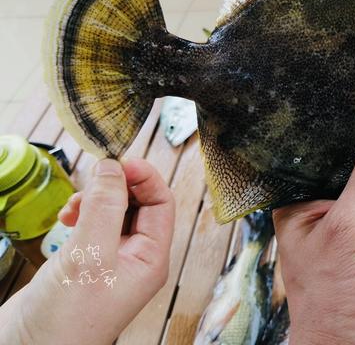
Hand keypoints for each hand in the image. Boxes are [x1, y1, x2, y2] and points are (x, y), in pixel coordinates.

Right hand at [0, 159, 174, 344]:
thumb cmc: (65, 322)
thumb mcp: (89, 256)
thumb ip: (104, 208)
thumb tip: (114, 168)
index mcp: (151, 259)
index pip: (161, 203)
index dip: (144, 178)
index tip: (120, 161)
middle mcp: (136, 259)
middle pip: (139, 204)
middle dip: (117, 187)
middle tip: (93, 179)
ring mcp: (111, 260)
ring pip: (114, 213)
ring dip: (96, 199)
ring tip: (75, 205)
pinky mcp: (87, 263)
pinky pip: (93, 225)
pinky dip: (81, 214)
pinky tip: (67, 217)